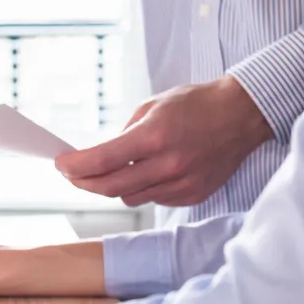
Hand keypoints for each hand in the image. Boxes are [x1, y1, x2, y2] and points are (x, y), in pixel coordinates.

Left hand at [55, 76, 273, 207]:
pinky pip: (154, 199)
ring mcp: (182, 183)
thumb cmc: (196, 104)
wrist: (242, 115)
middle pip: (110, 187)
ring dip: (113, 186)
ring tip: (110, 170)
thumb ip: (124, 135)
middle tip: (72, 175)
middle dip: (83, 182)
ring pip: (130, 197)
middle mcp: (168, 164)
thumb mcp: (151, 107)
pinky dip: (142, 189)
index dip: (74, 167)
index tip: (61, 164)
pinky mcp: (193, 195)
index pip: (102, 161)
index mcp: (154, 136)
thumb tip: (98, 157)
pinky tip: (145, 172)